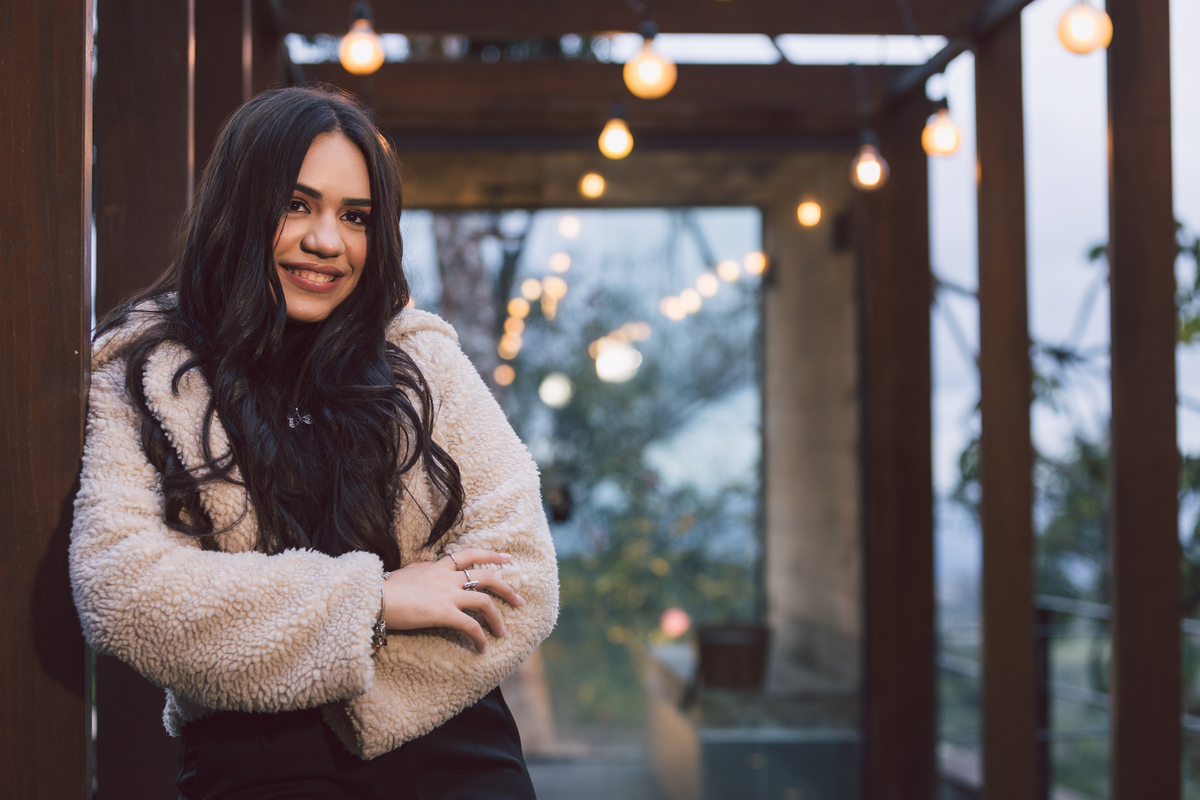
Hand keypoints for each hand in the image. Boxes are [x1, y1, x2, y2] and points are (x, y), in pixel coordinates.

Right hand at [381, 549, 524, 652]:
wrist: (372, 597)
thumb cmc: (382, 589)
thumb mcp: (405, 574)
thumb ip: (419, 572)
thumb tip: (421, 571)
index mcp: (437, 567)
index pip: (468, 555)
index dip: (490, 555)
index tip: (506, 557)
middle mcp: (446, 578)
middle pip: (486, 576)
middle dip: (506, 587)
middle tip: (519, 599)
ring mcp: (447, 594)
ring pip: (484, 601)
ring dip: (497, 618)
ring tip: (503, 633)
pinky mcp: (443, 613)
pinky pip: (470, 625)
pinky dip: (480, 637)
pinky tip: (482, 648)